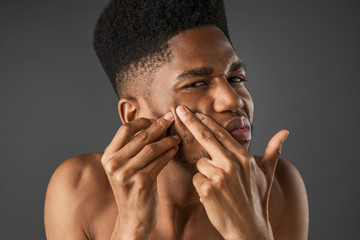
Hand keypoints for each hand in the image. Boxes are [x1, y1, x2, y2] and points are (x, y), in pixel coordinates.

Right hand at [101, 112, 180, 239]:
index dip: (143, 120)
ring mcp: (126, 174)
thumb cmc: (132, 190)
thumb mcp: (124, 168)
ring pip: (152, 148)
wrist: (133, 219)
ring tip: (177, 137)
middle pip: (140, 136)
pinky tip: (175, 149)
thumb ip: (131, 149)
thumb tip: (152, 125)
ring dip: (167, 140)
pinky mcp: (141, 182)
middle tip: (171, 118)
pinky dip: (169, 153)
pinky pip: (159, 161)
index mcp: (108, 157)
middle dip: (159, 125)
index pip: (125, 129)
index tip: (156, 118)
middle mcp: (114, 164)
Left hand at [175, 105, 288, 239]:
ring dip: (205, 173)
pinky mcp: (208, 189)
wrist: (249, 228)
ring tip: (219, 188)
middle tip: (178, 110)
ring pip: (200, 163)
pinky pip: (196, 179)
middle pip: (205, 137)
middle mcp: (231, 163)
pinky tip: (213, 196)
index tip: (195, 112)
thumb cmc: (257, 200)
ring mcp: (219, 175)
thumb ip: (273, 151)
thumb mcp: (267, 174)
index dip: (207, 122)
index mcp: (244, 157)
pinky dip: (201, 187)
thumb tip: (285, 132)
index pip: (221, 134)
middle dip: (190, 121)